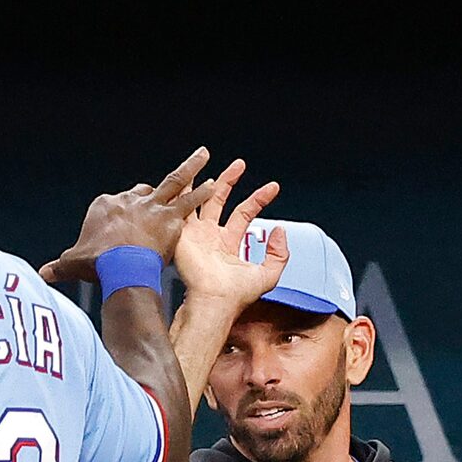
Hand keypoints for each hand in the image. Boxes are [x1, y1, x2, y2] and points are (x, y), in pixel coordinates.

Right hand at [39, 148, 225, 286]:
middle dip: (152, 190)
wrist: (119, 268)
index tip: (122, 225)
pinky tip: (214, 183)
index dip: (121, 214)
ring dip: (191, 168)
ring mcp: (153, 206)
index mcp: (105, 205)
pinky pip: (190, 201)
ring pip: (174, 182)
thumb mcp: (73, 263)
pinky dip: (202, 192)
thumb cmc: (96, 264)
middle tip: (161, 189)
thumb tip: (41, 275)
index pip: (116, 204)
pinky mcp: (171, 218)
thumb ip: (60, 266)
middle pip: (143, 190)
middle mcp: (130, 199)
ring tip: (203, 156)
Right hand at [169, 161, 283, 316]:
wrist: (213, 301)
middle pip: (218, 201)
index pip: (244, 213)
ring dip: (200, 182)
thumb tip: (280, 231)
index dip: (259, 199)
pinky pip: (181, 209)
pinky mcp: (182, 236)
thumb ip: (280, 254)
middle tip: (240, 164)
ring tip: (203, 160)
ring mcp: (194, 235)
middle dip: (229, 181)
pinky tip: (184, 177)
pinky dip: (181, 193)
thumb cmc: (237, 295)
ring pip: (196, 201)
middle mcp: (209, 238)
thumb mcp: (269, 275)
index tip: (273, 187)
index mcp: (228, 244)